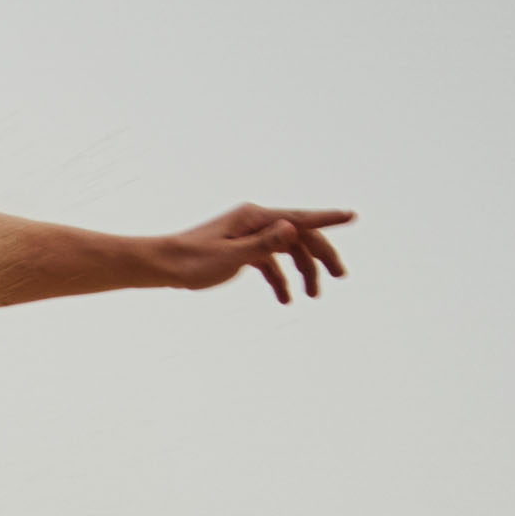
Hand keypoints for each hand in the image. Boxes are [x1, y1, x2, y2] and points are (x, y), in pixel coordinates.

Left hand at [146, 203, 356, 302]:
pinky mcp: (242, 250)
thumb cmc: (191, 261)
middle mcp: (255, 222)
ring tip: (312, 295)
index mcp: (255, 218)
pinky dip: (279, 279)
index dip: (328, 219)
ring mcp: (249, 235)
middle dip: (321, 255)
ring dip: (302, 271)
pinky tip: (286, 299)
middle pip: (299, 236)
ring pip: (287, 250)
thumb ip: (263, 244)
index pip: (299, 218)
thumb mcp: (229, 255)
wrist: (162, 266)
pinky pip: (269, 263)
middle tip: (340, 276)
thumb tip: (291, 228)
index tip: (352, 216)